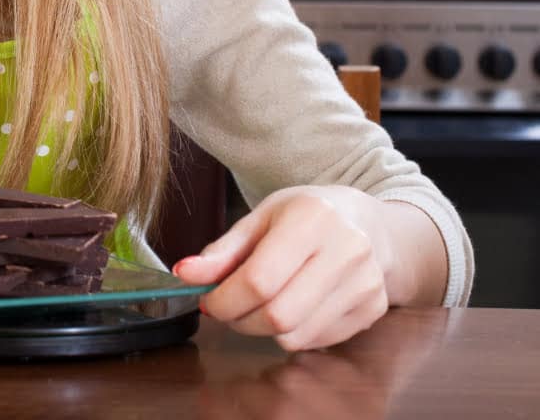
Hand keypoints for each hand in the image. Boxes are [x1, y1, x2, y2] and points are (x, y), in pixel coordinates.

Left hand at [172, 186, 392, 351]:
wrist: (368, 225)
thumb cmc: (306, 216)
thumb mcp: (261, 218)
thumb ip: (223, 250)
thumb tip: (185, 274)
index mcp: (312, 220)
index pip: (259, 279)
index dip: (225, 299)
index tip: (208, 300)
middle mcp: (347, 252)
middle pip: (278, 315)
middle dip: (240, 320)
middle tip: (228, 307)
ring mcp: (365, 285)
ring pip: (296, 336)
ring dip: (263, 330)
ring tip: (257, 306)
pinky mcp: (372, 311)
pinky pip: (316, 341)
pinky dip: (291, 333)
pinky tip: (289, 308)